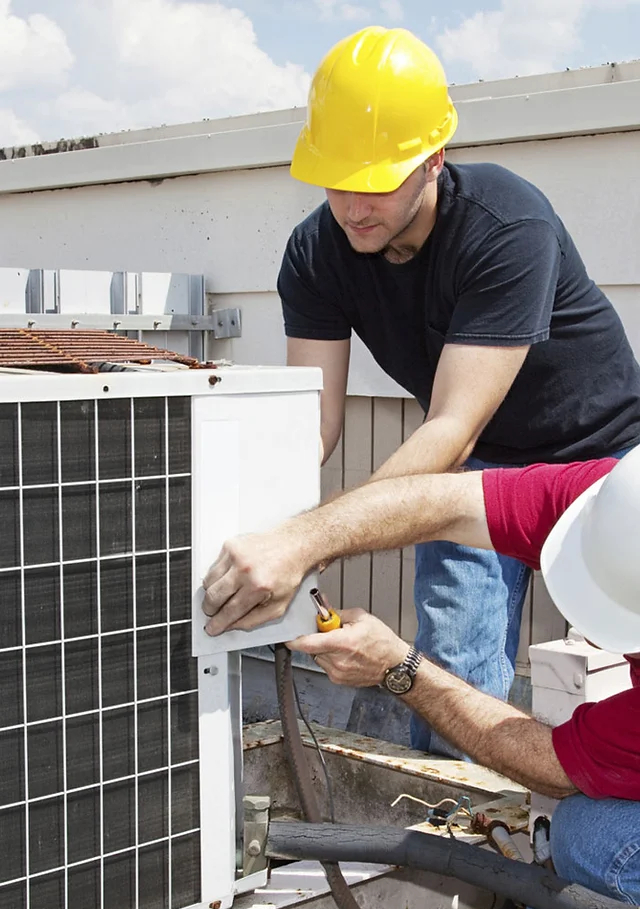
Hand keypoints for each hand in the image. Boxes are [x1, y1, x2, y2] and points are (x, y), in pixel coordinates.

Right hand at [202, 528, 309, 634]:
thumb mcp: (279, 605)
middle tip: (213, 613)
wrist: (293, 546)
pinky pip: (213, 567)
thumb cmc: (288, 573)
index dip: (218, 623)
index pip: (230, 611)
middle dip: (210, 610)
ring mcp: (235, 555)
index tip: (212, 628)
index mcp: (258, 586)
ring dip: (212, 593)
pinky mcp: (230, 545)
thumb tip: (232, 625)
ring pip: (208, 582)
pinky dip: (217, 577)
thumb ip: (254, 619)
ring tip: (222, 595)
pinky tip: (229, 578)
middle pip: (213, 597)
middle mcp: (245, 569)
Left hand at [288, 608, 408, 686]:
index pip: (308, 643)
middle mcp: (338, 661)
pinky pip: (326, 666)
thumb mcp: (361, 618)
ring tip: (342, 644)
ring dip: (324, 649)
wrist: (395, 666)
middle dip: (317, 638)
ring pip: (318, 657)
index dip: (294, 639)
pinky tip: (346, 655)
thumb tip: (323, 608)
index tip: (288, 636)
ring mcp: (338, 673)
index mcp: (342, 643)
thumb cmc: (383, 642)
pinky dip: (331, 658)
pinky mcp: (339, 680)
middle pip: (312, 648)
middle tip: (330, 632)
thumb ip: (337, 613)